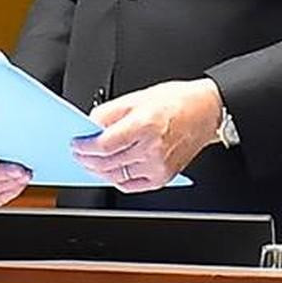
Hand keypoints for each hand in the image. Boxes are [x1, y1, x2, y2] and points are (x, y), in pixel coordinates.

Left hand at [70, 77, 224, 192]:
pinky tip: (109, 171)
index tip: (75, 144)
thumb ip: (109, 112)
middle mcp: (152, 149)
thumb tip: (89, 125)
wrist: (206, 111)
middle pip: (108, 163)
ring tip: (90, 162)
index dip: (85, 147)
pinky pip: (132, 185)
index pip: (104, 145)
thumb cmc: (176, 101)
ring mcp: (158, 166)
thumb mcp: (137, 97)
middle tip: (77, 154)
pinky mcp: (164, 176)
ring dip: (99, 171)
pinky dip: (116, 180)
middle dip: (87, 160)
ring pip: (117, 176)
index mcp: (144, 125)